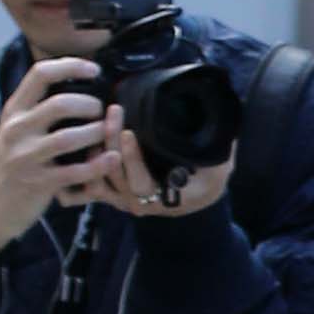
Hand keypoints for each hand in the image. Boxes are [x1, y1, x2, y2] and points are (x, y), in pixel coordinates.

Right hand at [0, 59, 113, 258]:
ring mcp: (27, 157)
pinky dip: (99, 165)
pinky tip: (113, 159)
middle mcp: (18, 129)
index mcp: (14, 110)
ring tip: (108, 135)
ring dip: (97, 135)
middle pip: (60, 104)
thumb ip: (37, 109)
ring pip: (70, 138)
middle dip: (90, 105)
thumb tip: (71, 83)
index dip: (71, 66)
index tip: (95, 69)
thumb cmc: (13, 163)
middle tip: (103, 112)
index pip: (40, 74)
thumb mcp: (17, 129)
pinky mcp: (39, 182)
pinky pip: (76, 172)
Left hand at [87, 120, 236, 222]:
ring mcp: (123, 199)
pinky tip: (91, 136)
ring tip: (102, 118)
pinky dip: (87, 161)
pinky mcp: (112, 193)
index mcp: (165, 199)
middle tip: (115, 111)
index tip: (129, 132)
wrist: (195, 199)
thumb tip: (226, 124)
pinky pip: (91, 182)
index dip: (132, 158)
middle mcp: (141, 203)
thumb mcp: (219, 167)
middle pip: (115, 173)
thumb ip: (220, 149)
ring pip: (99, 176)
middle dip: (111, 140)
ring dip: (97, 146)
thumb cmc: (206, 181)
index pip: (141, 182)